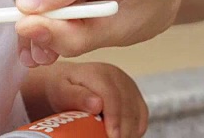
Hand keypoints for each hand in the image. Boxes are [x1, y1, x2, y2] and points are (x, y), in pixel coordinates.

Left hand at [25, 61, 147, 137]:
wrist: (69, 81)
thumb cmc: (63, 88)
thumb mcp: (62, 91)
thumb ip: (77, 97)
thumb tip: (97, 104)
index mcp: (98, 73)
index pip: (111, 96)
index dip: (114, 118)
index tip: (113, 136)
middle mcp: (116, 76)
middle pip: (127, 106)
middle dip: (122, 129)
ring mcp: (127, 84)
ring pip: (137, 111)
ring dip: (129, 130)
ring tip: (113, 137)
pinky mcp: (134, 94)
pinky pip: (142, 114)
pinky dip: (135, 127)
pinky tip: (122, 133)